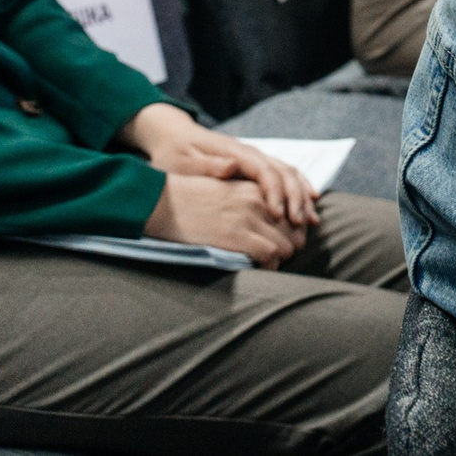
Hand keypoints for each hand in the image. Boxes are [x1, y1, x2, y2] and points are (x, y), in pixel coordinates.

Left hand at [117, 102, 319, 229]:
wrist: (174, 136)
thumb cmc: (175, 152)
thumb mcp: (182, 160)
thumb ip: (207, 165)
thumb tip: (232, 166)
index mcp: (235, 152)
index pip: (264, 171)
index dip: (275, 193)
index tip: (278, 215)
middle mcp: (251, 153)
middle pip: (283, 172)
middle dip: (295, 198)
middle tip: (300, 224)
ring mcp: (256, 158)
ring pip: (289, 173)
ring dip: (302, 196)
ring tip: (310, 220)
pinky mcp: (255, 165)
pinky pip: (284, 175)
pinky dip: (300, 188)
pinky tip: (311, 201)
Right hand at [145, 174, 306, 267]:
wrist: (160, 203)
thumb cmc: (188, 200)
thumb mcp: (226, 191)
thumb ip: (250, 200)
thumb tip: (271, 219)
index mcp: (256, 188)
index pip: (294, 210)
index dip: (293, 229)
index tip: (285, 241)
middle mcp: (258, 200)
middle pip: (296, 229)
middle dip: (289, 244)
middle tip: (277, 255)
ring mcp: (249, 217)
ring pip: (287, 245)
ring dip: (280, 257)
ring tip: (266, 263)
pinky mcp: (237, 235)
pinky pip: (270, 255)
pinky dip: (269, 266)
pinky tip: (259, 268)